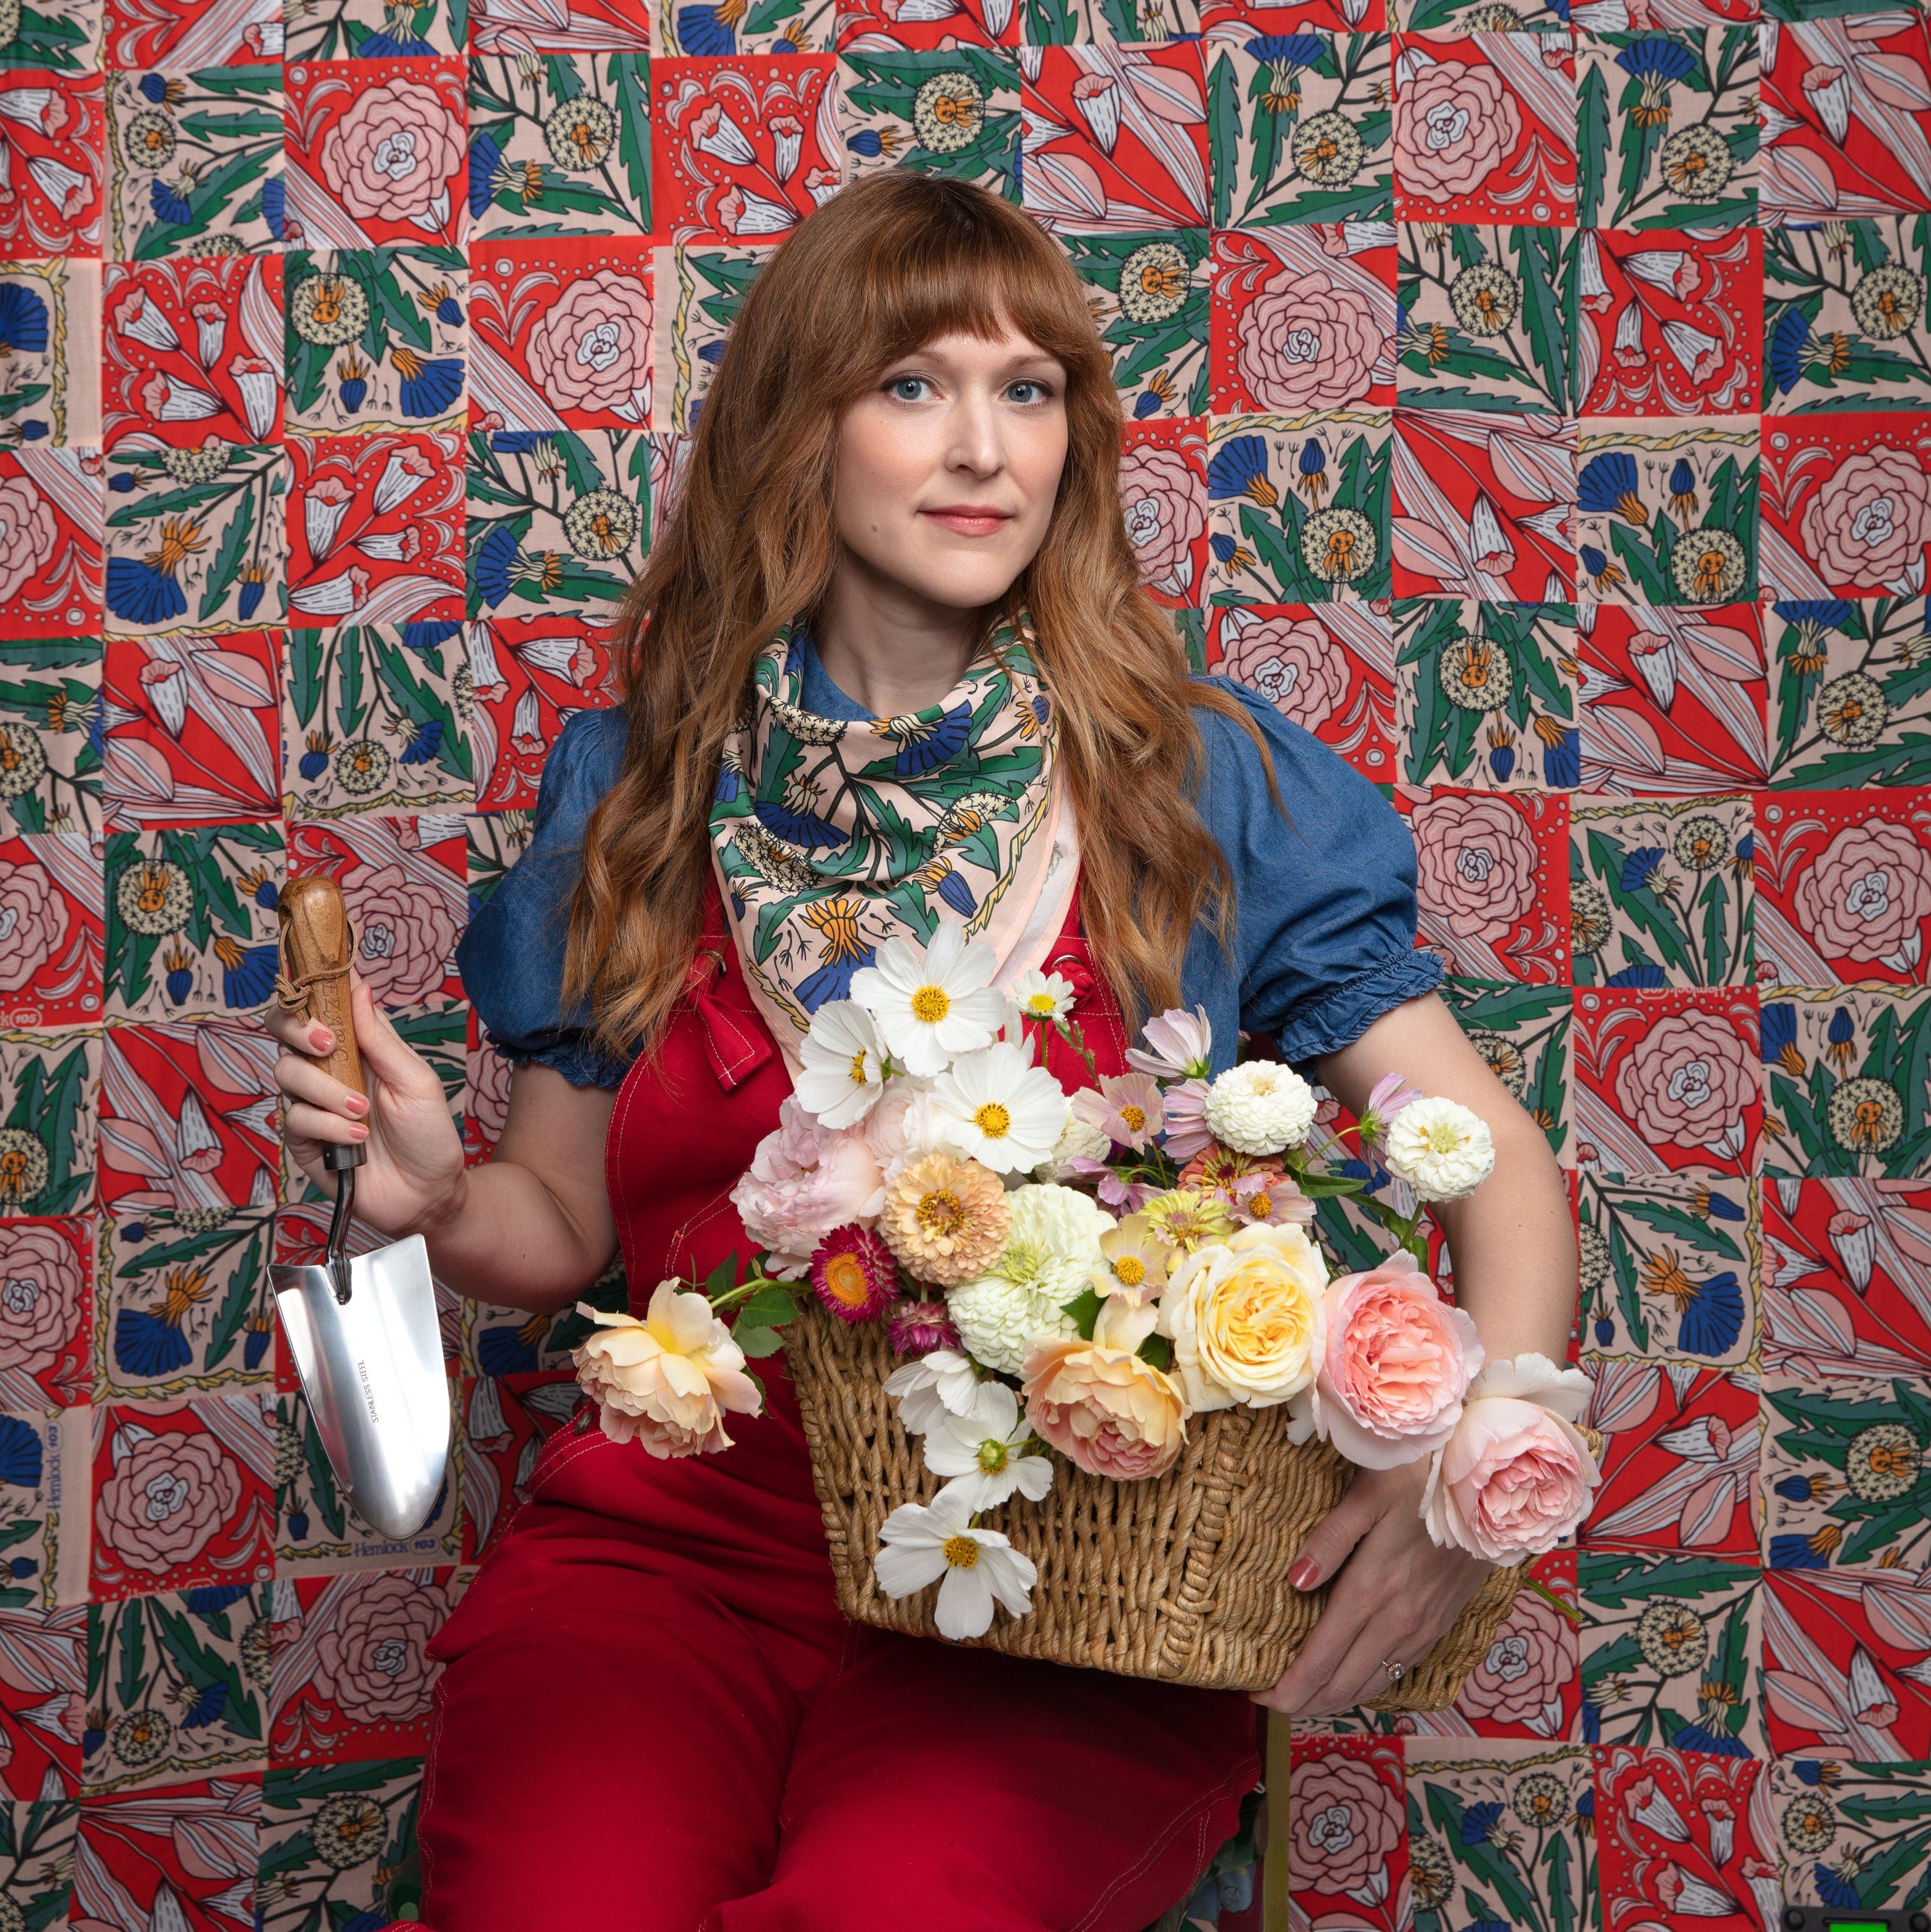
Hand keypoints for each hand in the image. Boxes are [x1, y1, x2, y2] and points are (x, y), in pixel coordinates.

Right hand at [267, 972, 465, 1238]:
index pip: (320, 1008)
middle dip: (298, 1030)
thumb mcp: (416, 1080)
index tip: (315, 983)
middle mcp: (328, 1070)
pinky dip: (327, 1126)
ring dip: (325, 1089)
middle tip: (327, 1044)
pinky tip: (357, 1139)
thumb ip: (382, 1038)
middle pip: (284, 1033)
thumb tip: (358, 988)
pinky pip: (296, 1119)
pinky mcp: (304, 1140)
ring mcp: (312, 1104)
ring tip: (362, 1111)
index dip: (309, 990)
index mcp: (358, 1048)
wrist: (428, 1193)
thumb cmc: (428, 1134)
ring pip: (286, 1074)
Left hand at [1252, 1459, 1491, 1717]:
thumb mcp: (1368, 1495)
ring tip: (1303, 1698)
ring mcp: (1422, 1628)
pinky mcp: (1440, 1625)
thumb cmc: (1421, 1482)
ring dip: (1334, 1699)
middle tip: (1270, 1701)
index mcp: (1370, 1591)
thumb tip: (1294, 1582)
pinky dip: (1368, 1685)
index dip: (1286, 1688)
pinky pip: (1399, 1671)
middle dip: (1302, 1701)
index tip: (1256, 1695)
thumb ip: (1329, 1540)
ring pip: (1372, 1684)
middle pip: (1342, 1684)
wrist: (1492, 1493)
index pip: (1320, 1660)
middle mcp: (1397, 1622)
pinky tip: (1353, 1680)